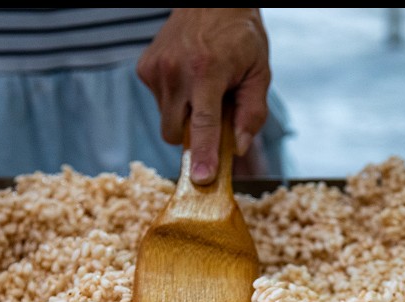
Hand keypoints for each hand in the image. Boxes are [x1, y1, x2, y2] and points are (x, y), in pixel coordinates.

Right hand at [137, 8, 270, 184]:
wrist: (210, 0)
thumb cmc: (239, 37)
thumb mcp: (259, 72)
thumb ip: (252, 112)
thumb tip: (238, 147)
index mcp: (207, 72)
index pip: (204, 125)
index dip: (204, 155)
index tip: (202, 180)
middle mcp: (176, 72)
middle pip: (176, 134)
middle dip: (194, 137)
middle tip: (213, 115)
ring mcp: (156, 70)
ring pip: (166, 122)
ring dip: (184, 116)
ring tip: (202, 89)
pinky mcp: (144, 69)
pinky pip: (158, 104)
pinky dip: (174, 101)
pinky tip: (188, 79)